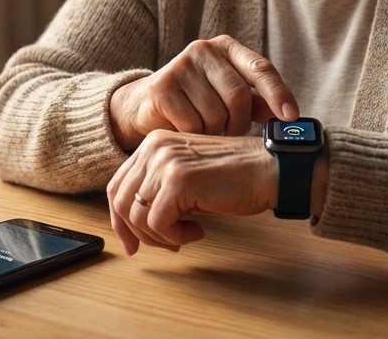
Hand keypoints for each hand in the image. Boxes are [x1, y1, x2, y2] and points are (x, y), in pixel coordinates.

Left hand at [106, 130, 275, 254]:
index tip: (133, 244)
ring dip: (161, 237)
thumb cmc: (236, 178)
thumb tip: (134, 228)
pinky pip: (158, 224)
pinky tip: (198, 231)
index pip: (117, 185)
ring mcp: (165, 162)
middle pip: (121, 202)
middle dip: (139, 234)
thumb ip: (160, 192)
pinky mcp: (178, 181)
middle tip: (166, 245)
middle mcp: (154, 148)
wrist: (270, 169)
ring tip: (188, 234)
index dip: (120, 221)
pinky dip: (175, 236)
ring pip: (137, 217)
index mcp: (154, 143)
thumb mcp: (188, 178)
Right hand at [108, 35, 298, 150]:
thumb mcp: (227, 95)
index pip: (260, 68)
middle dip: (238, 123)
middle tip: (229, 133)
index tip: (291, 116)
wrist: (145, 105)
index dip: (278, 93)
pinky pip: (192, 124)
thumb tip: (286, 115)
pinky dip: (194, 136)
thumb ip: (256, 101)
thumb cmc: (196, 101)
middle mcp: (203, 50)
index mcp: (226, 47)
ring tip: (204, 129)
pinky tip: (186, 131)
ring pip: (216, 114)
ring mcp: (180, 66)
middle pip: (238, 96)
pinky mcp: (162, 87)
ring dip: (215, 132)